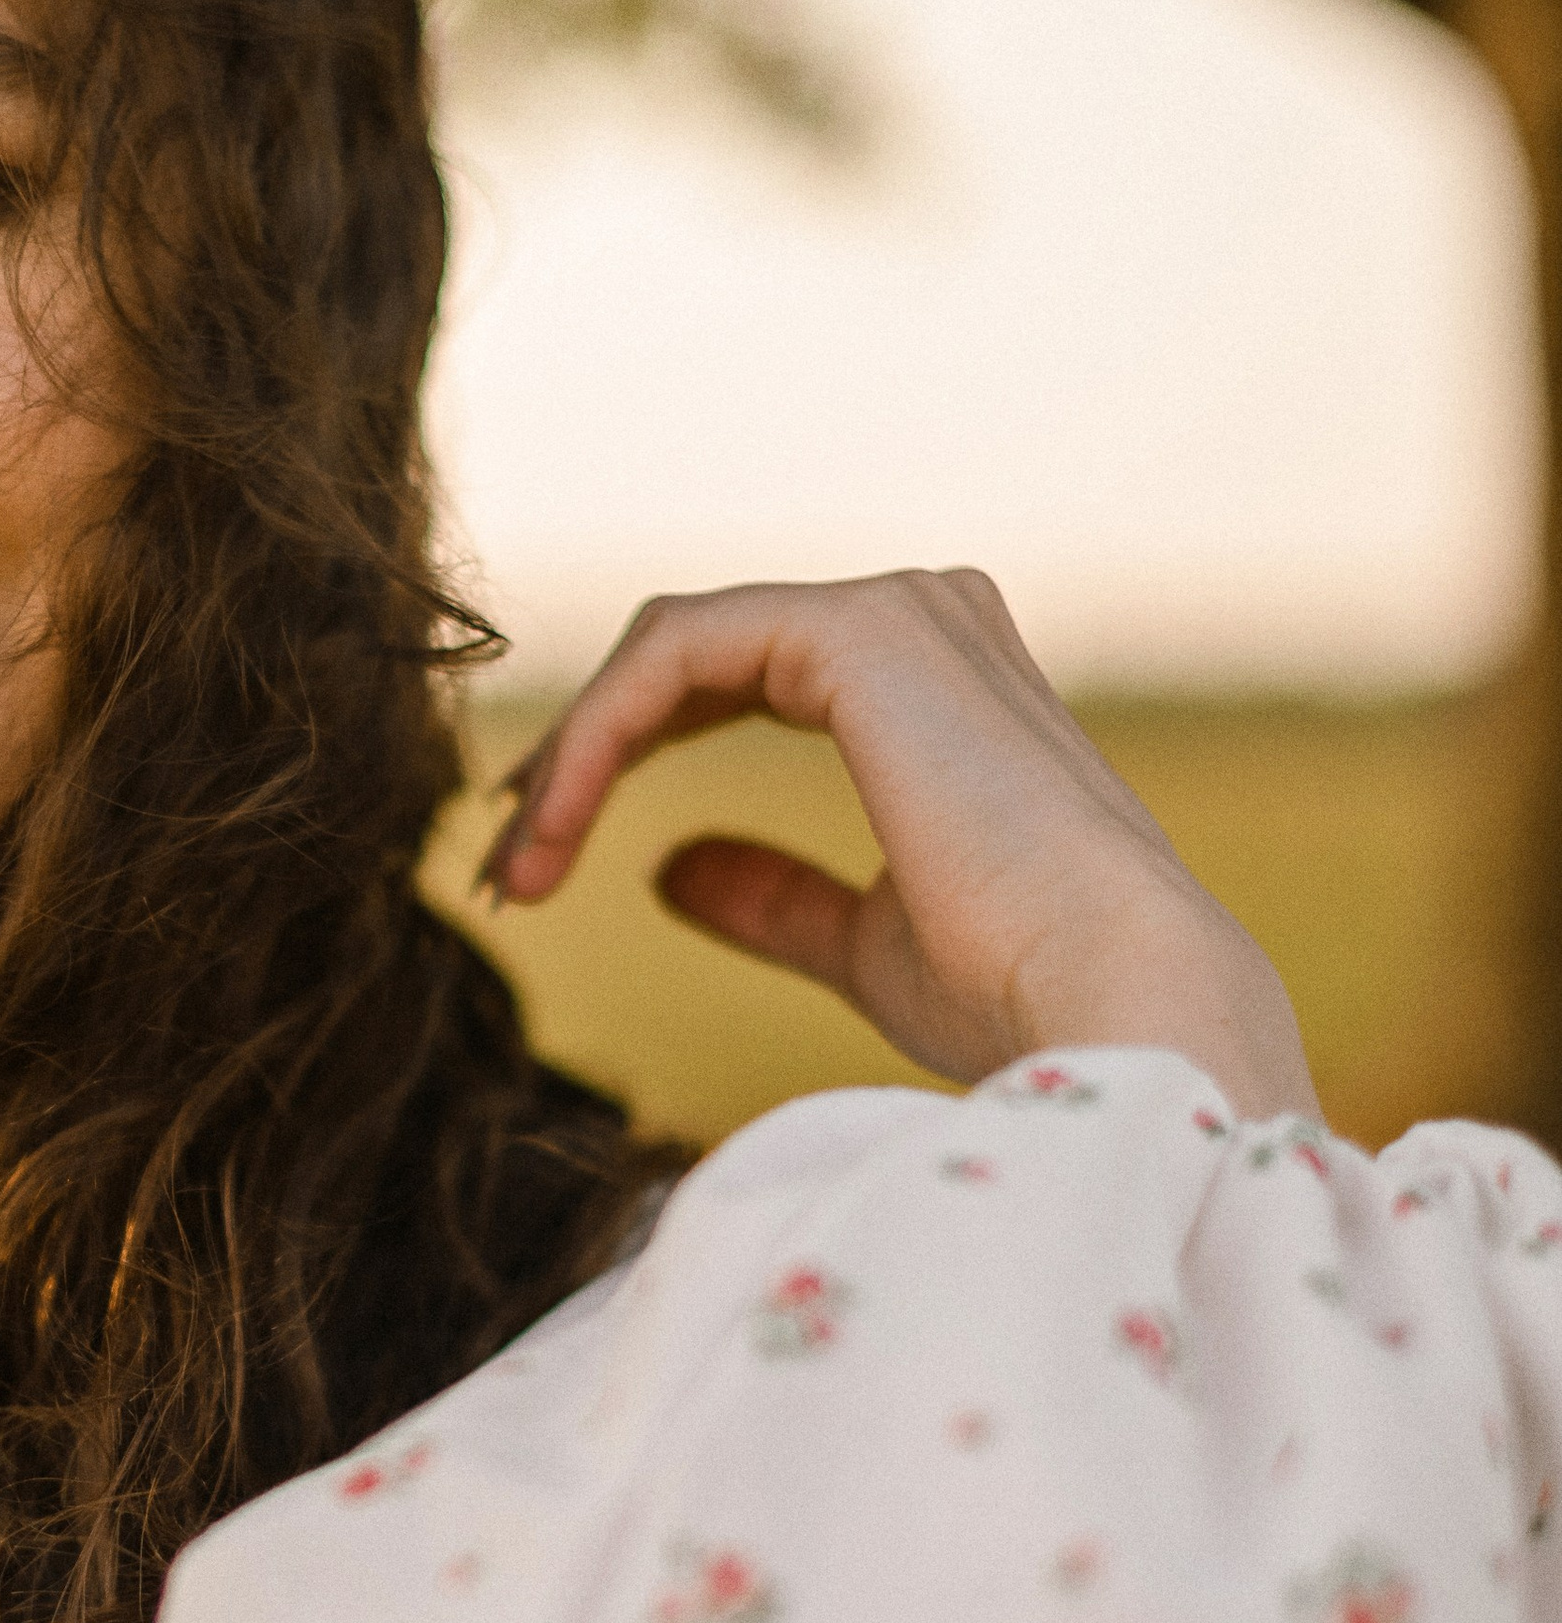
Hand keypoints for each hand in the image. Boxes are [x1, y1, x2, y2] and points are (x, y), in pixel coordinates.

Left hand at [481, 571, 1318, 1122]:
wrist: (1115, 1009)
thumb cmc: (1022, 997)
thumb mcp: (866, 944)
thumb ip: (775, 895)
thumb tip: (671, 872)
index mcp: (938, 683)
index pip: (737, 680)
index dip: (622, 757)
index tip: (539, 860)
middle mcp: (925, 620)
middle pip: (690, 656)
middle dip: (580, 757)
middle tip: (507, 867)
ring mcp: (901, 612)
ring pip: (671, 648)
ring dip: (574, 755)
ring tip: (518, 867)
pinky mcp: (862, 633)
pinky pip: (677, 655)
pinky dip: (596, 738)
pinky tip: (553, 826)